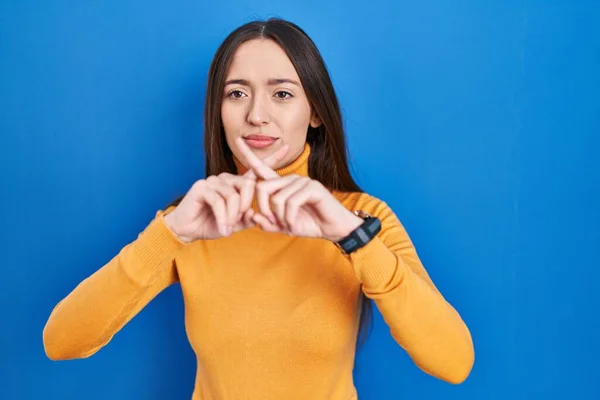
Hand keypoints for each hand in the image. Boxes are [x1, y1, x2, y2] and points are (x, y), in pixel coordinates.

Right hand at [164, 144, 288, 241]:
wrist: (188, 231)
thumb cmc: (212, 225)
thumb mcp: (235, 224)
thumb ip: (248, 218)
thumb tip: (256, 213)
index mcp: (236, 184)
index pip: (255, 169)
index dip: (271, 159)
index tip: (286, 147)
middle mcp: (226, 178)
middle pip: (248, 185)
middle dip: (246, 207)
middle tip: (238, 222)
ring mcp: (213, 180)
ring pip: (234, 196)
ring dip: (233, 216)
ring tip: (227, 228)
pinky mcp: (202, 187)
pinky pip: (220, 201)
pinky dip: (223, 218)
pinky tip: (222, 228)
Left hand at [235, 137, 363, 241]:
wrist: (333, 228)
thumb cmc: (309, 224)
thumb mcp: (284, 226)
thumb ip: (267, 223)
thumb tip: (254, 217)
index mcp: (281, 185)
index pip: (261, 168)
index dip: (249, 155)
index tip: (237, 140)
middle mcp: (290, 179)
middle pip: (262, 188)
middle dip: (263, 209)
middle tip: (273, 223)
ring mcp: (301, 181)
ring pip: (276, 199)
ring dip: (281, 218)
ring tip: (289, 225)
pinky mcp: (312, 187)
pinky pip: (291, 203)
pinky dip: (289, 219)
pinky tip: (294, 224)